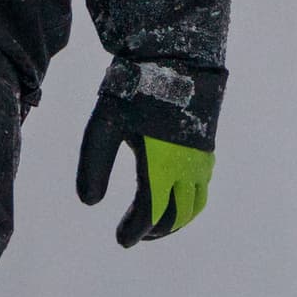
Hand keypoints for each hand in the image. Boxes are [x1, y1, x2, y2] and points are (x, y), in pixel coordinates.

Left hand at [76, 57, 220, 246]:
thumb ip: (94, 165)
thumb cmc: (137, 90)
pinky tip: (172, 194)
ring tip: (155, 223)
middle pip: (177, 215)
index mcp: (161, 166)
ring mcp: (201, 159)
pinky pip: (203, 187)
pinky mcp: (207, 147)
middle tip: (136, 234)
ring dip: (177, 220)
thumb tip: (89, 203)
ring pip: (196, 204)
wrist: (177, 57)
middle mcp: (187, 168)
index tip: (122, 239)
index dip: (136, 231)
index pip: (150, 213)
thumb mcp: (105, 126)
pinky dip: (189, 202)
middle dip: (156, 230)